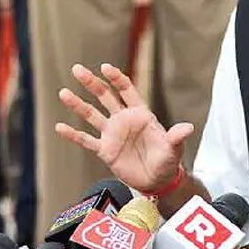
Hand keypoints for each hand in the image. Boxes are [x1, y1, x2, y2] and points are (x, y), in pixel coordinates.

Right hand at [56, 63, 194, 193]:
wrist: (158, 181)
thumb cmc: (168, 161)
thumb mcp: (173, 148)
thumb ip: (177, 137)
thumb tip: (188, 128)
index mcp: (141, 114)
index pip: (127, 91)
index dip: (117, 78)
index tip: (105, 67)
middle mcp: (124, 120)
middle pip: (105, 97)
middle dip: (92, 83)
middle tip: (77, 69)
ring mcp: (113, 134)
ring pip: (92, 115)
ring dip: (78, 104)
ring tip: (63, 93)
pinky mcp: (105, 150)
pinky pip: (86, 140)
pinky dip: (73, 134)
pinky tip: (60, 127)